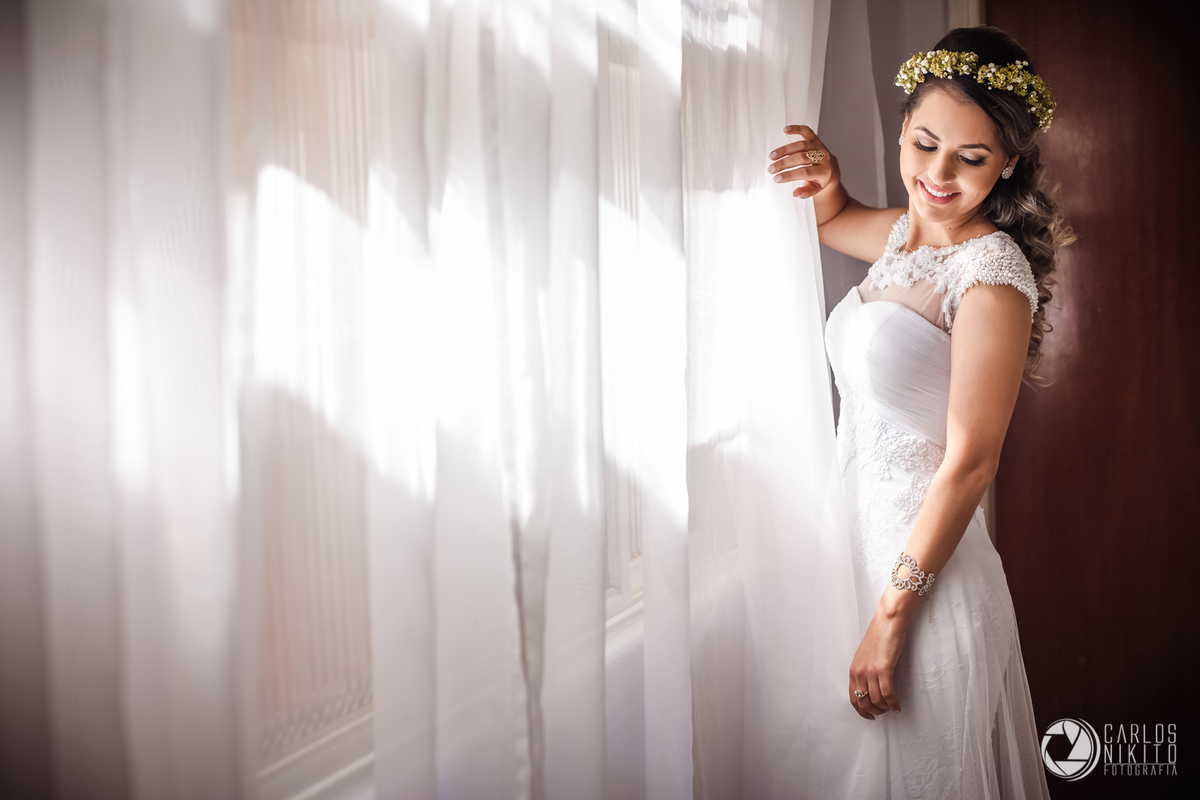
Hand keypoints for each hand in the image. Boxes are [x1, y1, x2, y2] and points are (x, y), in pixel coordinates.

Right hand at [768, 124, 839, 198]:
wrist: (831, 169)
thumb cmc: (820, 180)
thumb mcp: (816, 189)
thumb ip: (806, 192)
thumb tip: (796, 193)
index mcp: (825, 171)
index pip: (805, 172)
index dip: (789, 175)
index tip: (776, 179)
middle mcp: (824, 157)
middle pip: (801, 158)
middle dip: (784, 164)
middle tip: (771, 169)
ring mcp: (819, 146)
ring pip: (800, 146)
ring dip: (784, 150)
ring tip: (772, 156)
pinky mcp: (815, 139)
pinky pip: (806, 131)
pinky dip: (796, 129)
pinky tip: (785, 130)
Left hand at [847, 604, 907, 719]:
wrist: (888, 621)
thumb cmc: (880, 635)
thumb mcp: (866, 655)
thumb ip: (866, 671)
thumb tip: (872, 687)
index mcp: (854, 669)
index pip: (853, 698)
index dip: (861, 711)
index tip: (870, 716)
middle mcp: (859, 672)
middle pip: (864, 703)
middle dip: (875, 712)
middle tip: (885, 712)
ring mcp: (870, 671)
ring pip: (876, 701)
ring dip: (885, 708)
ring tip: (893, 708)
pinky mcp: (883, 669)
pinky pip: (887, 694)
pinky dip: (893, 703)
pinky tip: (898, 706)